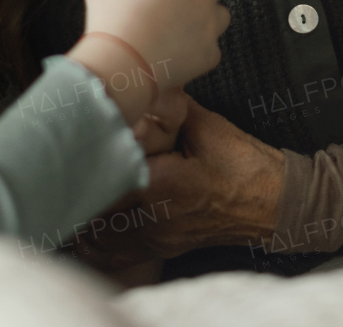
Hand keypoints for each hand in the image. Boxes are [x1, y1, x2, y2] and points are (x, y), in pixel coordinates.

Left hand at [83, 97, 284, 260]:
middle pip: (94, 214)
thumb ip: (171, 108)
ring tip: (76, 197)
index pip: (105, 180)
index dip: (86, 165)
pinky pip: (117, 256)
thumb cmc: (245, 166)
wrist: (275, 202)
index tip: (77, 148)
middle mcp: (154, 219)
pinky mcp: (163, 248)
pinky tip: (91, 228)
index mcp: (160, 186)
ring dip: (85, 220)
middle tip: (67, 172)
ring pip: (100, 239)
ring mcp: (157, 239)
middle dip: (79, 194)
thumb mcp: (208, 128)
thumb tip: (145, 86)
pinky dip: (98, 245)